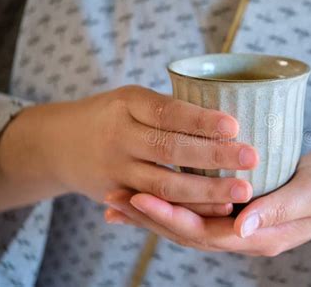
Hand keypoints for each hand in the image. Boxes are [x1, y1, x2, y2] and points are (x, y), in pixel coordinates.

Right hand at [0, 85, 257, 213]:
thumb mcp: (133, 100)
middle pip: (169, 149)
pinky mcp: (115, 195)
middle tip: (251, 158)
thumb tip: (228, 114)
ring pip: (164, 184)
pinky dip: (188, 208)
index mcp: (127, 103)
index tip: (234, 126)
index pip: (167, 111)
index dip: (200, 120)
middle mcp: (119, 136)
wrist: (60, 143)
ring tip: (243, 190)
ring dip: (206, 190)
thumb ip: (170, 109)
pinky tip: (217, 209)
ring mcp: (115, 169)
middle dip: (213, 156)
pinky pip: (156, 205)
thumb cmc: (112, 115)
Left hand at [103, 148, 310, 255]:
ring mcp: (243, 225)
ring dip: (154, 213)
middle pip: (189, 233)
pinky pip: (200, 211)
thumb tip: (242, 224)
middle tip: (114, 198)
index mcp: (262, 235)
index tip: (139, 195)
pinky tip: (151, 194)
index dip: (171, 217)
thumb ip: (281, 208)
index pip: (206, 232)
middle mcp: (246, 235)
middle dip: (151, 218)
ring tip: (118, 201)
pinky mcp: (241, 209)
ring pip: (190, 225)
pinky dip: (173, 205)